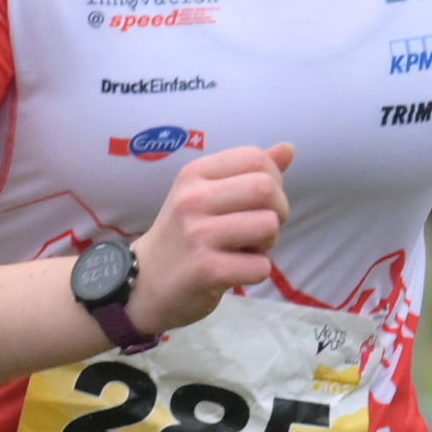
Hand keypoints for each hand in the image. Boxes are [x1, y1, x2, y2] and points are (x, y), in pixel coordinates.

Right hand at [128, 141, 292, 329]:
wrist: (143, 283)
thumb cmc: (183, 235)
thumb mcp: (205, 195)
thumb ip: (247, 172)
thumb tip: (289, 148)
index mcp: (193, 175)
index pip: (255, 158)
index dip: (272, 179)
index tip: (257, 201)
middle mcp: (192, 199)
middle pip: (267, 188)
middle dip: (278, 211)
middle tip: (258, 228)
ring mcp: (198, 235)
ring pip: (269, 226)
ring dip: (267, 243)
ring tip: (243, 249)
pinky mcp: (206, 269)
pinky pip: (261, 266)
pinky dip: (255, 272)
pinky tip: (233, 272)